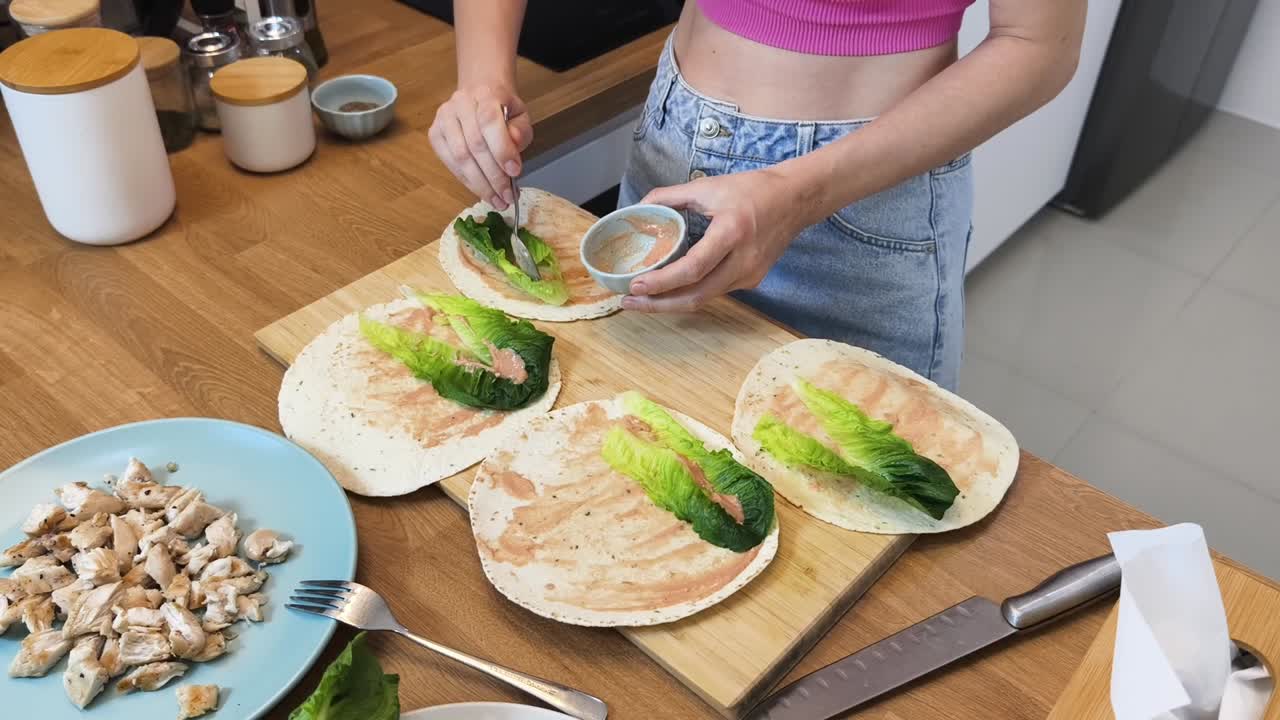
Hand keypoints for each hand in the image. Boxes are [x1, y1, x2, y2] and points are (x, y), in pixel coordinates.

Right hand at [428, 84, 532, 209]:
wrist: (478, 93)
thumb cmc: (501, 109)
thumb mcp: (520, 115)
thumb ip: (521, 131)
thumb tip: (514, 143)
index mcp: (484, 95)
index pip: (489, 122)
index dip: (502, 150)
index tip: (515, 172)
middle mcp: (459, 104)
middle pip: (474, 145)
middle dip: (493, 176)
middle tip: (507, 197)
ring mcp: (443, 119)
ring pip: (460, 157)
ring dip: (480, 184)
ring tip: (497, 200)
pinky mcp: (434, 134)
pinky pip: (450, 163)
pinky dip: (467, 181)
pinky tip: (481, 191)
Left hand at [624, 168, 808, 311]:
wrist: (795, 199)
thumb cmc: (752, 189)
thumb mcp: (708, 186)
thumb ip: (670, 196)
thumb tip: (639, 207)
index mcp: (731, 233)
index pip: (692, 269)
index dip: (661, 282)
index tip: (635, 285)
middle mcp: (743, 260)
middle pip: (696, 296)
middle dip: (659, 304)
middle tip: (629, 302)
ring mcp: (750, 275)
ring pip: (705, 298)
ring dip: (672, 302)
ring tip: (643, 299)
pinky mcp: (752, 280)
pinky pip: (716, 291)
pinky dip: (691, 292)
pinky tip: (670, 289)